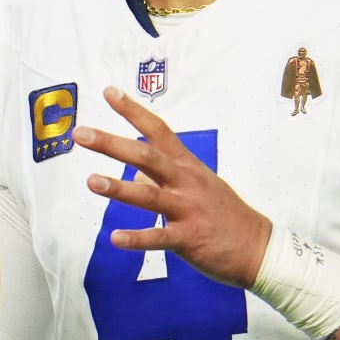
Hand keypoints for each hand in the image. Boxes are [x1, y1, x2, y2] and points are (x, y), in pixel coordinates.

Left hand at [73, 86, 271, 288]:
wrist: (257, 246)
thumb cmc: (224, 214)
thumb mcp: (197, 186)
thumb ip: (164, 178)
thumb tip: (135, 176)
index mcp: (187, 166)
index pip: (158, 131)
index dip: (133, 111)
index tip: (110, 92)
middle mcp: (185, 182)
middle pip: (147, 157)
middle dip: (112, 144)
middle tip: (82, 134)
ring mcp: (188, 210)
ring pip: (150, 196)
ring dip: (119, 189)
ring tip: (91, 181)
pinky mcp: (189, 238)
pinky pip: (159, 238)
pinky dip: (137, 238)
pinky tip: (116, 238)